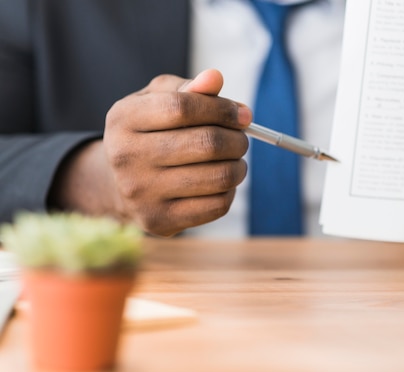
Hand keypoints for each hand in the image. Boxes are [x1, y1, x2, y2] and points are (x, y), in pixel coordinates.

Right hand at [50, 69, 251, 236]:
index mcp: (124, 119)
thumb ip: (190, 88)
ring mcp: (141, 193)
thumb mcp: (159, 101)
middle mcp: (126, 157)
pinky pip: (217, 206)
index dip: (223, 109)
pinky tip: (222, 183)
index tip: (244, 115)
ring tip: (235, 160)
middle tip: (242, 139)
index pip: (184, 107)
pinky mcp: (159, 221)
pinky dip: (229, 191)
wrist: (119, 184)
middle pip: (207, 144)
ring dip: (239, 166)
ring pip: (218, 177)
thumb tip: (215, 79)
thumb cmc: (149, 133)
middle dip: (237, 140)